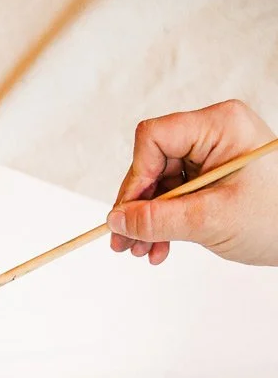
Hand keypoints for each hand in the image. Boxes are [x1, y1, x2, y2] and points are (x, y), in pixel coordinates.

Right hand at [107, 100, 277, 265]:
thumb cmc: (274, 218)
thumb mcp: (211, 220)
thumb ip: (159, 220)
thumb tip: (117, 220)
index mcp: (220, 125)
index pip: (155, 138)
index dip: (136, 177)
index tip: (129, 216)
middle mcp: (213, 134)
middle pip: (153, 163)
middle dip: (138, 207)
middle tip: (126, 244)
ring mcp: (211, 156)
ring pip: (160, 184)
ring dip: (148, 221)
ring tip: (143, 252)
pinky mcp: (210, 179)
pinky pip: (174, 197)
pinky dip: (164, 223)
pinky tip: (160, 248)